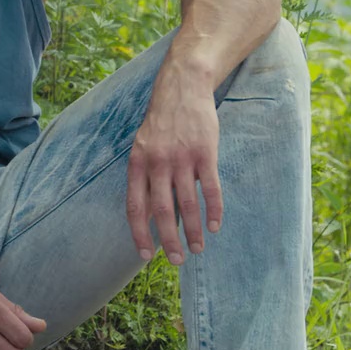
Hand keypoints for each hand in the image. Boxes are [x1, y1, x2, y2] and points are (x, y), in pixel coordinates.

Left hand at [126, 68, 223, 265]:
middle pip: (163, 211)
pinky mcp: (206, 153)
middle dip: (169, 240)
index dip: (140, 233)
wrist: (182, 89)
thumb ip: (145, 179)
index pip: (135, 207)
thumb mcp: (142, 148)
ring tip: (198, 249)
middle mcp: (157, 163)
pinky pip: (210, 188)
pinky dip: (213, 210)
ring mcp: (182, 158)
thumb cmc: (161, 124)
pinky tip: (215, 226)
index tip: (146, 255)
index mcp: (137, 163)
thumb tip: (147, 216)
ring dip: (194, 231)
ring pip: (188, 204)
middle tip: (177, 261)